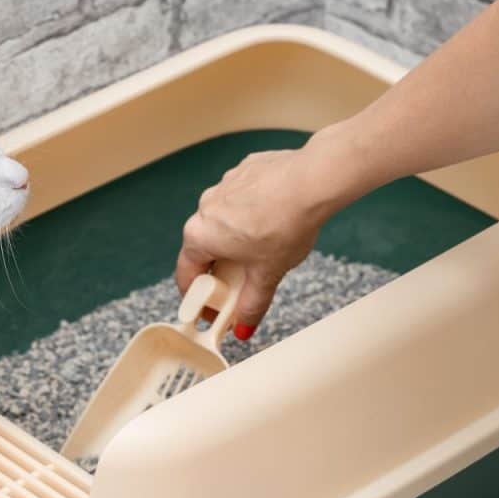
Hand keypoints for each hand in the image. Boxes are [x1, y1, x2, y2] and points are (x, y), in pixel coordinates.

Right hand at [175, 127, 374, 338]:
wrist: (312, 181)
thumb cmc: (285, 225)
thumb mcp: (267, 274)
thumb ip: (252, 304)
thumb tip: (243, 327)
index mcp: (200, 235)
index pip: (187, 274)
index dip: (198, 297)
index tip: (210, 308)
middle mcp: (205, 207)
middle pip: (205, 247)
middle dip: (220, 269)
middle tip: (242, 283)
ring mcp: (223, 186)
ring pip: (224, 221)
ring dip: (236, 238)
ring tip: (265, 248)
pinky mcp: (244, 170)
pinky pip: (241, 199)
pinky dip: (252, 212)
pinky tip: (274, 219)